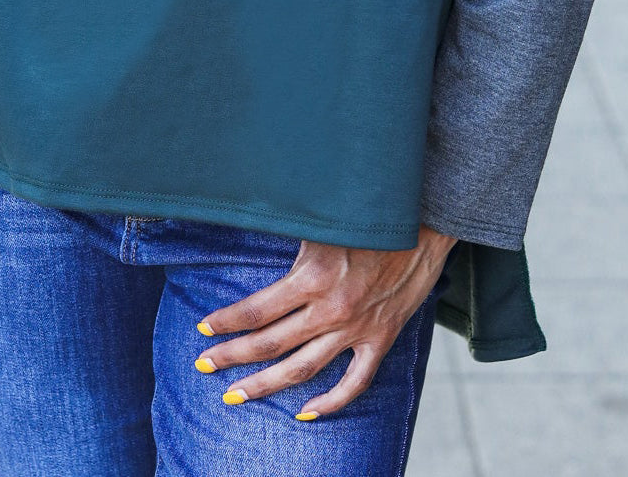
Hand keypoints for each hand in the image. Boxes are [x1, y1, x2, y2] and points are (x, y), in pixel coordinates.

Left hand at [192, 224, 457, 418]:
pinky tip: (306, 413)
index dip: (226, 322)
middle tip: (204, 366)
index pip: (257, 310)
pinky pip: (354, 382)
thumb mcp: (322, 222)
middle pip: (271, 343)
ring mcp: (356, 329)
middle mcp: (331, 309)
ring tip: (236, 395)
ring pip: (302, 369)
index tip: (203, 329)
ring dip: (265, 385)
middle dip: (232, 357)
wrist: (424, 225)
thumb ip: (290, 241)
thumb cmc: (367, 215)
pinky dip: (330, 403)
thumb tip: (252, 227)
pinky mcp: (381, 339)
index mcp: (313, 277)